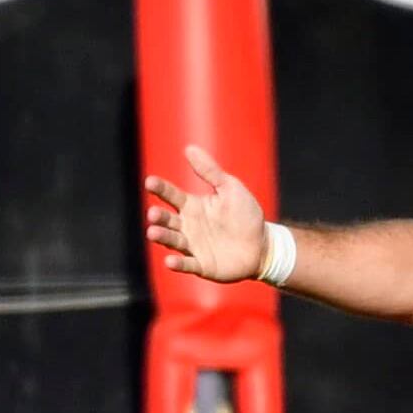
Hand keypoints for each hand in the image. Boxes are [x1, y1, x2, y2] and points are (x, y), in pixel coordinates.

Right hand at [143, 145, 268, 283]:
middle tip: (153, 213)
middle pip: (167, 220)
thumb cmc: (245, 214)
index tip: (150, 182)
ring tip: (152, 232)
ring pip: (172, 241)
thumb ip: (210, 171)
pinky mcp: (202, 265)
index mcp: (192, 206)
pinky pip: (187, 264)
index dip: (160, 188)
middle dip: (158, 217)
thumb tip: (189, 148)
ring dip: (162, 237)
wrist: (262, 246)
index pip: (171, 195)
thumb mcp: (230, 188)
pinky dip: (178, 264)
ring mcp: (194, 246)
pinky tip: (169, 262)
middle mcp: (188, 226)